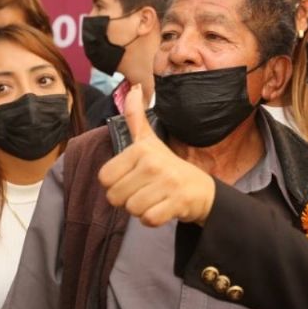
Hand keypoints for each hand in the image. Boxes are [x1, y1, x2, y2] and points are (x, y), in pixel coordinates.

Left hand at [98, 84, 215, 226]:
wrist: (202, 190)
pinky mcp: (176, 203)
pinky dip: (153, 220)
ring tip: (154, 199)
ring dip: (141, 210)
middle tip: (145, 191)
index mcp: (141, 149)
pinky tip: (163, 209)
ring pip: (131, 209)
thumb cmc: (170, 166)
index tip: (133, 178)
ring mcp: (166, 184)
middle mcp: (152, 164)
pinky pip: (148, 220)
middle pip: (115, 197)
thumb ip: (136, 117)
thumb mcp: (150, 140)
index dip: (116, 183)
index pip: (105, 177)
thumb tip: (134, 88)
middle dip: (128, 199)